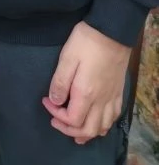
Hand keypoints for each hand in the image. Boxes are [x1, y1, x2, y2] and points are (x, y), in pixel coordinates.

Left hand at [42, 21, 130, 143]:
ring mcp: (111, 98)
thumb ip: (60, 82)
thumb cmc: (86, 42)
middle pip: (88, 130)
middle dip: (69, 130)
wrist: (111, 32)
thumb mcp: (67, 58)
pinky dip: (102, 126)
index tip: (46, 101)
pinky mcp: (118, 93)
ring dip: (87, 133)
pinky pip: (113, 118)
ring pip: (102, 128)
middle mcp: (101, 101)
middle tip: (55, 120)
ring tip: (73, 129)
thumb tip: (54, 101)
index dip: (56, 115)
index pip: (72, 119)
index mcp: (86, 93)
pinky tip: (95, 120)